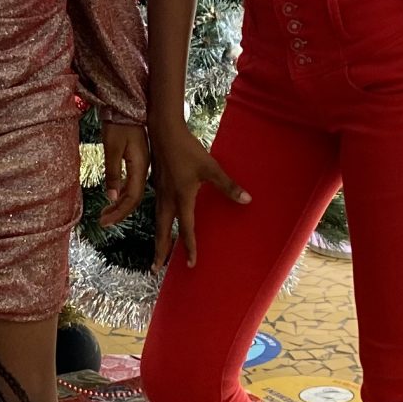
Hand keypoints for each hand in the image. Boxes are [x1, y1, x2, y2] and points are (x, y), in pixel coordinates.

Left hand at [96, 121, 148, 229]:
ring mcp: (142, 165)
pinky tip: (113, 198)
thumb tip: (112, 197)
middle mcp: (144, 168)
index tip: (105, 221)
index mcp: (140, 166)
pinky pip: (132, 183)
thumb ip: (112, 173)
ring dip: (120, 204)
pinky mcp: (137, 161)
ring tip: (105, 213)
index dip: (120, 211)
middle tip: (103, 221)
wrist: (125, 106)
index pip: (132, 197)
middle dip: (119, 211)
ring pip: (133, 191)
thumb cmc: (117, 124)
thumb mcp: (111, 148)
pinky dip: (122, 193)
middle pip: (134, 197)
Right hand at [152, 121, 248, 270]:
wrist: (164, 132)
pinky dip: (158, 223)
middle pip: (162, 232)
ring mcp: (159, 192)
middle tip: (155, 269)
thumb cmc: (188, 150)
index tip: (191, 263)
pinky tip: (161, 221)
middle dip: (160, 251)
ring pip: (157, 222)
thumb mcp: (211, 167)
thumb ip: (228, 186)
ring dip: (157, 238)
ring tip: (157, 252)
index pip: (186, 230)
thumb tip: (247, 200)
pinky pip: (157, 210)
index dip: (189, 248)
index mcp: (181, 199)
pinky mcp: (156, 185)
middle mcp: (167, 199)